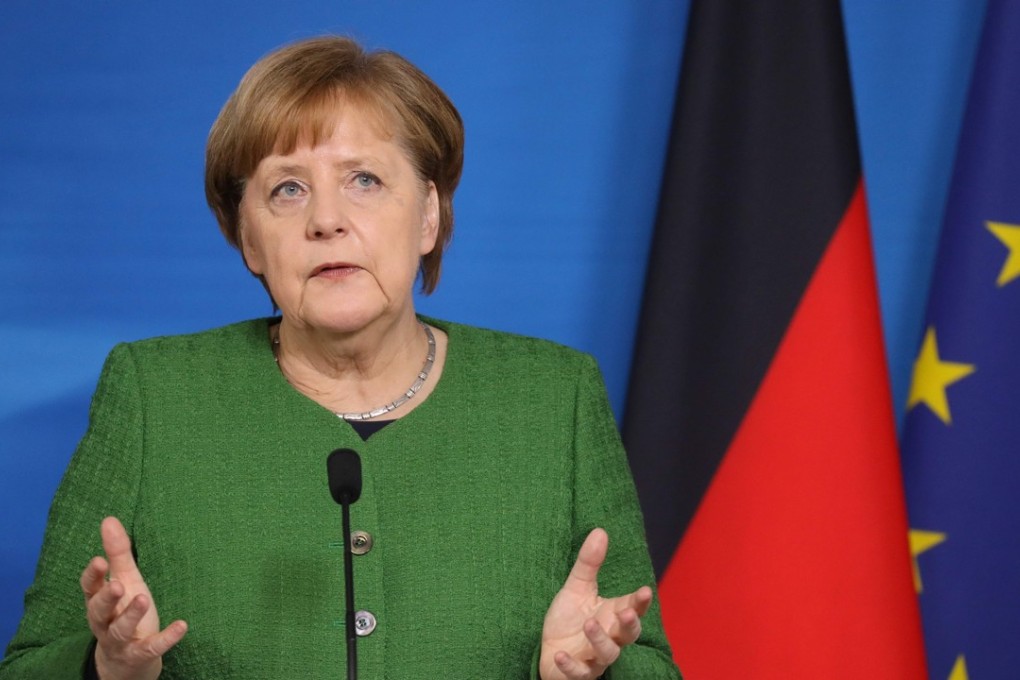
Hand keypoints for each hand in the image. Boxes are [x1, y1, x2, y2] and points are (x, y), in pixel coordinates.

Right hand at [80, 517, 186, 679]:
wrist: (126, 660)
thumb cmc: (124, 611)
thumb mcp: (124, 580)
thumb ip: (117, 554)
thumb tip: (108, 519)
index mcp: (100, 601)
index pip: (90, 588)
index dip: (93, 576)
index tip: (99, 560)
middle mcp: (105, 621)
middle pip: (99, 610)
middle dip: (106, 597)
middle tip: (118, 584)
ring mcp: (121, 640)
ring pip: (120, 630)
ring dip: (130, 615)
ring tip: (143, 599)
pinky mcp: (140, 654)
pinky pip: (151, 648)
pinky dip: (166, 638)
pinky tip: (182, 626)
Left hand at [539, 528, 651, 679]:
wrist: (549, 649)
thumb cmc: (569, 619)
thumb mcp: (577, 587)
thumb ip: (589, 563)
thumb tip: (600, 531)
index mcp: (613, 615)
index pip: (633, 608)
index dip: (640, 602)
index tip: (645, 590)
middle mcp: (610, 638)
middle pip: (628, 635)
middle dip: (630, 624)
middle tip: (627, 612)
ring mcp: (595, 657)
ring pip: (607, 653)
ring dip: (600, 640)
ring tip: (589, 624)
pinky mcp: (578, 673)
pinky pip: (578, 673)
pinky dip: (570, 666)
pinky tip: (560, 655)